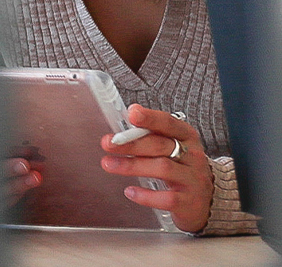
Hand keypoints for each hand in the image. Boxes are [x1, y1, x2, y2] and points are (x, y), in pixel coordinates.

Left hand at [100, 104, 213, 232]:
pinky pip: (167, 198)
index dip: (151, 118)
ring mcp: (193, 180)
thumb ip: (152, 133)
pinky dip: (146, 195)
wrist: (207, 199)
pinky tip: (130, 191)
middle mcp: (193, 157)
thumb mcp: (172, 147)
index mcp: (187, 138)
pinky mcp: (190, 202)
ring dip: (132, 166)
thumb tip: (131, 114)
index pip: (169, 124)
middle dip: (131, 144)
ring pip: (163, 168)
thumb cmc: (182, 168)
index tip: (132, 114)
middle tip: (108, 143)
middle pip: (161, 146)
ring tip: (109, 164)